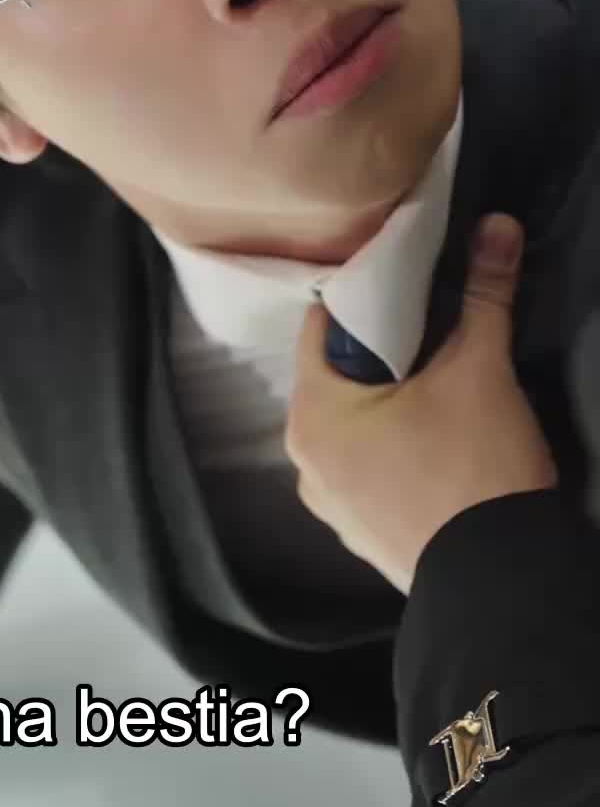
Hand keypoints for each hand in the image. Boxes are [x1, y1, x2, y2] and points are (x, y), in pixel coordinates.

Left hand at [286, 213, 557, 593]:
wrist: (500, 581)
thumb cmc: (476, 469)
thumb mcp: (482, 372)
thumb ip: (483, 295)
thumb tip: (496, 225)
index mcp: (313, 414)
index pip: (323, 326)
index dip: (365, 294)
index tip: (404, 276)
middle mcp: (305, 462)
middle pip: (337, 376)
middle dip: (383, 350)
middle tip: (432, 323)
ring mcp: (331, 506)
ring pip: (354, 426)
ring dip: (390, 402)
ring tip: (440, 381)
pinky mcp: (362, 534)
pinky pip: (369, 470)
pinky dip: (395, 448)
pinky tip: (437, 440)